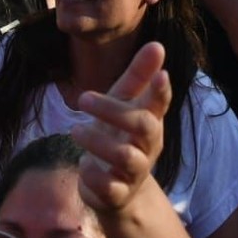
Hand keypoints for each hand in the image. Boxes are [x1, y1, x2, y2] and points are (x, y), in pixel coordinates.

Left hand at [73, 41, 170, 212]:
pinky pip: (108, 186)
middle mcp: (148, 146)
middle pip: (143, 126)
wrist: (117, 191)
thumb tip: (158, 44)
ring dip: (97, 141)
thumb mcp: (126, 104)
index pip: (160, 103)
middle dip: (113, 110)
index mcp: (150, 120)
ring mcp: (135, 171)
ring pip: (125, 156)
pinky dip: (92, 174)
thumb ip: (139, 76)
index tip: (162, 74)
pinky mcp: (118, 193)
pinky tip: (83, 165)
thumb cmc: (121, 136)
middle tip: (83, 98)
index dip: (161, 90)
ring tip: (75, 130)